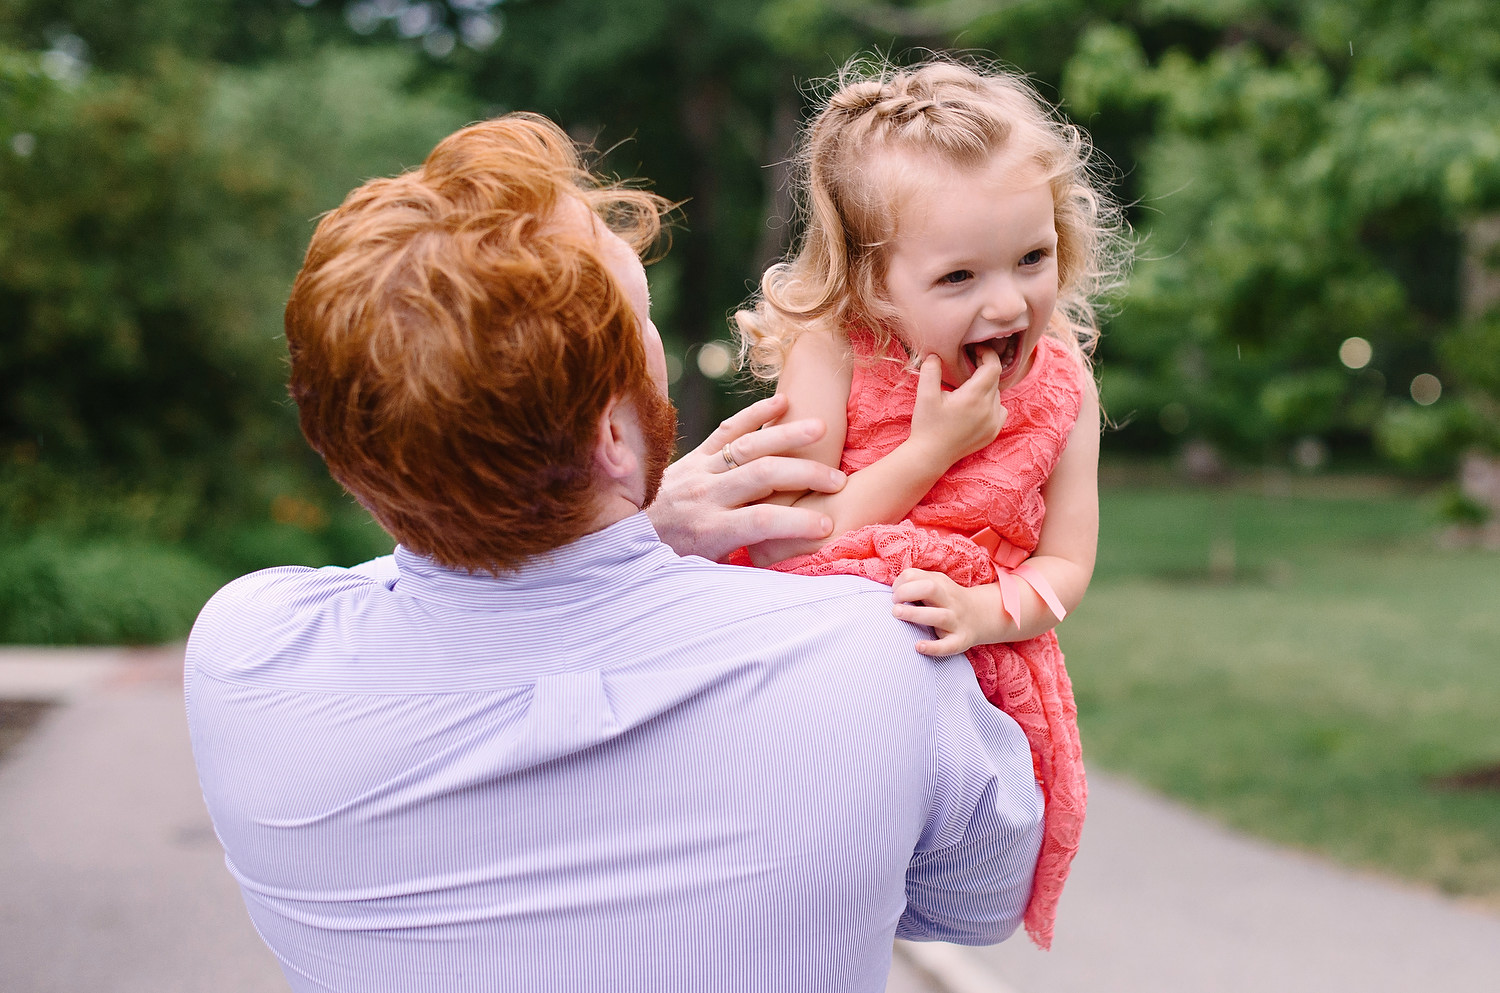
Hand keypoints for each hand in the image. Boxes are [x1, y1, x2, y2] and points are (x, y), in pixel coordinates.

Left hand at [647, 395, 845, 560]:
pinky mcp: (694, 454)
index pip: (761, 521)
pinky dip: (755, 413)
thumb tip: (783, 563)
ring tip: (821, 428)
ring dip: (787, 435)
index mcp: (710, 530)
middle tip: (839, 480)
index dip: (796, 522)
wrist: (624, 534)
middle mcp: (706, 496)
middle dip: (805, 475)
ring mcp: (700, 470)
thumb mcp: (705, 568)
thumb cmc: (674, 557)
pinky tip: (783, 402)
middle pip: (762, 476)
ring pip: (748, 445)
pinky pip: (726, 428)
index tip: (827, 526)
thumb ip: (741, 561)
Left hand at [890, 568, 1005, 656]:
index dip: (900, 583)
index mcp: (941, 585)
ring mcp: (956, 621)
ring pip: (939, 616)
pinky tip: (918, 646)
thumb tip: (892, 590)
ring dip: (915, 614)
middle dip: (907, 592)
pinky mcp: (960, 640)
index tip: (894, 595)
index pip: (915, 575)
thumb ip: (916, 583)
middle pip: (930, 589)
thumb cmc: (946, 601)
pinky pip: (948, 645)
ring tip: (897, 614)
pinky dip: (933, 647)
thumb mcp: (936, 585)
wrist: (980, 616)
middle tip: (894, 605)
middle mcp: (950, 601)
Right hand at [908, 350, 1006, 465]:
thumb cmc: (927, 425)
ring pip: (997, 394)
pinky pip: (1000, 410)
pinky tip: (976, 406)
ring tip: (968, 388)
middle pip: (995, 379)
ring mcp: (993, 422)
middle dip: (984, 368)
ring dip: (986, 387)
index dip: (987, 354)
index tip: (975, 350)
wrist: (931, 456)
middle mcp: (988, 409)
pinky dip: (991, 403)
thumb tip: (935, 354)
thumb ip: (930, 371)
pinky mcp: (993, 432)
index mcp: (974, 397)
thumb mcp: (925, 395)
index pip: (993, 367)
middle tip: (968, 365)